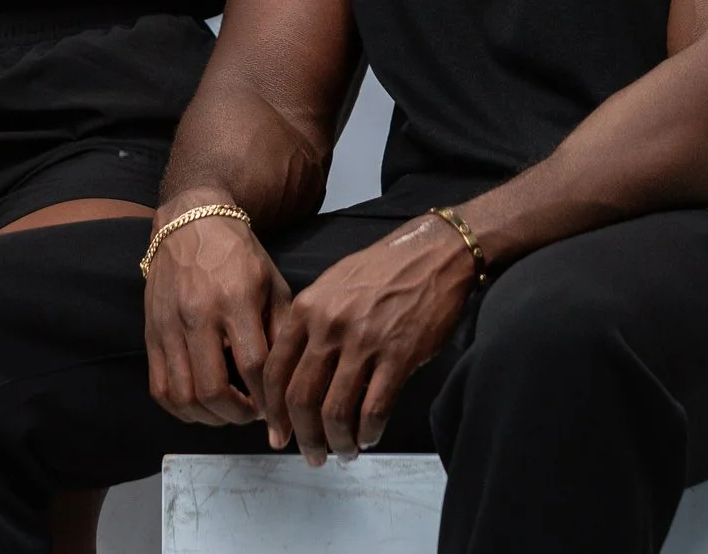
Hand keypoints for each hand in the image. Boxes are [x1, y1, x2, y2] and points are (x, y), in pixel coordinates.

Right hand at [145, 205, 291, 426]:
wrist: (190, 224)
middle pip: (214, 389)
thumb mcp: (273, 284)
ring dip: (210, 417)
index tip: (278, 409)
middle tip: (253, 414)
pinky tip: (201, 406)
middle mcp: (198, 315)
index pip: (253, 365)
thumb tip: (288, 380)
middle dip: (238, 416)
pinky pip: (159, 389)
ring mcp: (169, 326)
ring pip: (184, 396)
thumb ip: (281, 330)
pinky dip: (181, 409)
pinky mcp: (151, 334)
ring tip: (229, 412)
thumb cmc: (239, 256)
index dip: (268, 397)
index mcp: (235, 300)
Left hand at [263, 213, 473, 464]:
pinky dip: (369, 432)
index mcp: (307, 309)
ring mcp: (364, 342)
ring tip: (343, 452)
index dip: (274, 412)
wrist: (433, 254)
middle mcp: (329, 327)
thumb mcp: (332, 285)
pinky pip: (374, 409)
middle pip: (301, 399)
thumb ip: (309, 325)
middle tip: (311, 454)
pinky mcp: (398, 356)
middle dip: (303, 437)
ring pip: (335, 412)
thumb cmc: (383, 270)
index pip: (275, 373)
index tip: (278, 433)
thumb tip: (295, 374)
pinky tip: (370, 436)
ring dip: (337, 442)